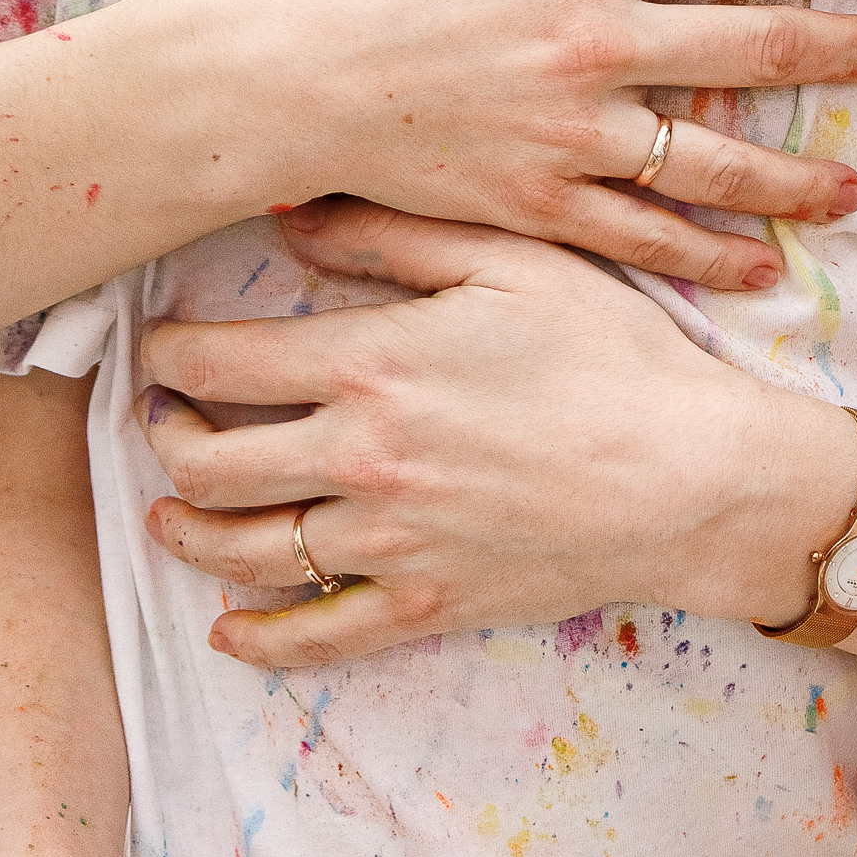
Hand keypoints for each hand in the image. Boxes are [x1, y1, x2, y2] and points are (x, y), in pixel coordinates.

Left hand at [138, 211, 856, 664]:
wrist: (694, 477)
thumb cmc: (614, 356)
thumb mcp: (513, 261)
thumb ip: (393, 236)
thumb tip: (290, 218)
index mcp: (372, 366)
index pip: (218, 364)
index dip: (169, 354)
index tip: (162, 346)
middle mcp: (360, 461)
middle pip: (208, 462)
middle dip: (166, 436)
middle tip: (162, 416)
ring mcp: (388, 544)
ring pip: (242, 551)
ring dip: (186, 529)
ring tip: (170, 509)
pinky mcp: (424, 606)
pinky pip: (314, 637)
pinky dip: (257, 638)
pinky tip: (227, 627)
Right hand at [206, 0, 856, 292]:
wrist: (272, 71)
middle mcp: (601, 41)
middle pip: (757, 45)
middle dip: (839, 50)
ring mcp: (575, 131)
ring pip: (720, 157)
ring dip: (797, 173)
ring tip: (851, 186)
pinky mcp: (540, 201)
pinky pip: (648, 234)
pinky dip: (711, 254)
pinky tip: (759, 267)